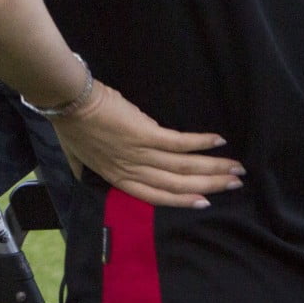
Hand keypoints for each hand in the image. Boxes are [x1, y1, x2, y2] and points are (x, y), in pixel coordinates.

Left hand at [49, 83, 243, 208]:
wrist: (68, 101)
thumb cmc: (70, 127)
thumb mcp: (76, 159)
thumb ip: (87, 171)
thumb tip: (87, 177)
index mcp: (118, 178)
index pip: (157, 196)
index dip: (183, 200)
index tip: (205, 201)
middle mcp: (134, 170)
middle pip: (178, 184)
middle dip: (210, 184)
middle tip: (235, 183)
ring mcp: (141, 153)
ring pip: (184, 166)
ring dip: (213, 167)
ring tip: (235, 167)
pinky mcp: (146, 133)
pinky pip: (179, 142)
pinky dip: (201, 142)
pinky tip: (218, 141)